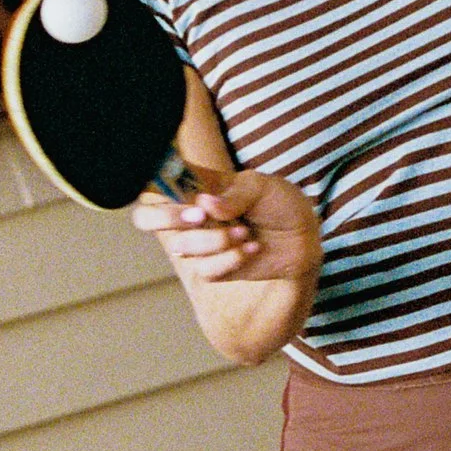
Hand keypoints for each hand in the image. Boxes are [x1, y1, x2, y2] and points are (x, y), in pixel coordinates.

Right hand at [133, 166, 320, 300]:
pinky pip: (206, 269)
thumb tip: (204, 204)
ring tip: (245, 231)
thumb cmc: (279, 203)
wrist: (304, 237)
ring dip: (216, 240)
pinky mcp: (213, 268)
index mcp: (195, 186)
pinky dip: (232, 258)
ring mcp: (199, 243)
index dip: (151, 184)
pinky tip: (252, 248)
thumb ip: (234, 193)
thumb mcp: (262, 187)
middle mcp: (189, 214)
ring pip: (181, 247)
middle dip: (168, 218)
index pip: (153, 181)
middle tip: (200, 216)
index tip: (176, 185)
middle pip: (146, 218)